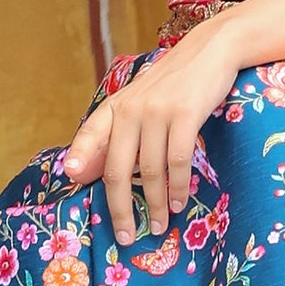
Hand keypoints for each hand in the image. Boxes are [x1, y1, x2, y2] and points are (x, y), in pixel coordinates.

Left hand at [64, 14, 243, 243]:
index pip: (90, 134)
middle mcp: (131, 109)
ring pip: (151, 171)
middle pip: (119, 169)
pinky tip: (178, 202)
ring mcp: (158, 112)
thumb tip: (86, 172)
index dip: (80, 159)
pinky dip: (178, 187)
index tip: (73, 182)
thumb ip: (118, 133)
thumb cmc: (176, 82)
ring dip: (155, 204)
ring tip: (159, 224)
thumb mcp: (141, 100)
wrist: (211, 50)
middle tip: (126, 235)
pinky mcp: (185, 115)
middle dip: (121, 209)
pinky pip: (178, 161)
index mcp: (117, 105)